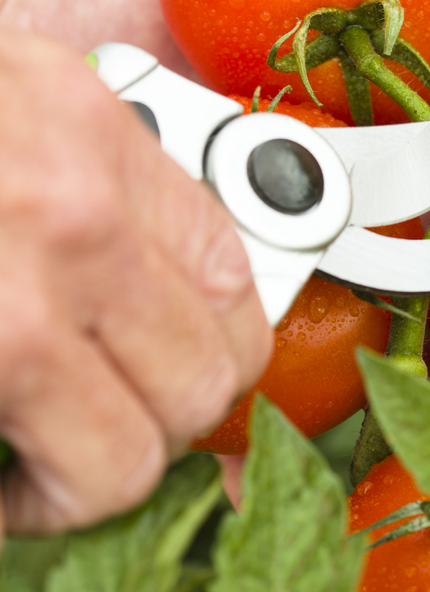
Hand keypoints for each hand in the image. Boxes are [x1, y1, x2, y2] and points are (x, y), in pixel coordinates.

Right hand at [0, 36, 271, 536]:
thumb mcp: (11, 101)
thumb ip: (99, 185)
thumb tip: (181, 296)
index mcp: (88, 133)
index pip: (233, 284)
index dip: (218, 346)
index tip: (175, 367)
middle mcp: (62, 217)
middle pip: (202, 385)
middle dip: (157, 418)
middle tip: (94, 412)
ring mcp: (3, 312)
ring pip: (122, 464)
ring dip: (78, 478)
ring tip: (24, 454)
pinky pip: (19, 493)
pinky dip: (10, 501)